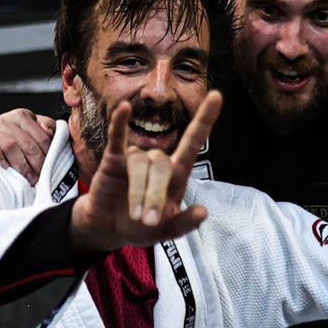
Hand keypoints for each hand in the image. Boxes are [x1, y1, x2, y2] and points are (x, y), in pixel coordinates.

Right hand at [0, 109, 57, 183]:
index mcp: (23, 116)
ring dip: (23, 167)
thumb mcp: (26, 130)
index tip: (52, 166)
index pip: (43, 136)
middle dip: (38, 163)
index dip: (50, 153)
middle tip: (41, 176)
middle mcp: (8, 120)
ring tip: (30, 179)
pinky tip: (7, 169)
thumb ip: (42, 129)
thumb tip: (55, 135)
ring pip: (13, 148)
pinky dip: (2, 161)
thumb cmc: (6, 138)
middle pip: (30, 144)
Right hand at [70, 92, 221, 251]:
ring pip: (140, 165)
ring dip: (139, 192)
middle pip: (162, 166)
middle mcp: (157, 160)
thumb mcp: (167, 231)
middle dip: (156, 195)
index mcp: (176, 174)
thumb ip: (184, 224)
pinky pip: (117, 138)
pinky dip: (120, 123)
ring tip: (136, 214)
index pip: (193, 141)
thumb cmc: (142, 226)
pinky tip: (123, 109)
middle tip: (148, 221)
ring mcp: (136, 157)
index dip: (205, 119)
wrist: (110, 229)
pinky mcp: (114, 159)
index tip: (217, 96)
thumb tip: (203, 212)